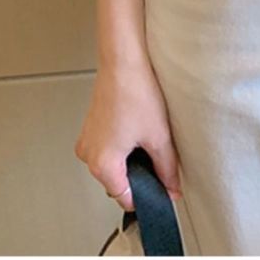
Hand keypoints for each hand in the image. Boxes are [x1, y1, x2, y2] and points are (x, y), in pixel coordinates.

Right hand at [74, 59, 181, 211]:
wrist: (123, 62)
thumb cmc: (135, 92)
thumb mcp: (159, 137)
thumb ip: (167, 169)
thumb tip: (172, 188)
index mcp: (102, 163)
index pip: (125, 197)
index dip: (147, 196)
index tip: (163, 190)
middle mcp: (88, 155)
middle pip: (118, 182)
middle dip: (140, 177)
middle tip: (160, 160)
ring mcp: (87, 142)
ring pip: (113, 166)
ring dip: (132, 161)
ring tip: (148, 139)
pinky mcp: (90, 130)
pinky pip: (107, 150)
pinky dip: (123, 148)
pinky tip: (137, 130)